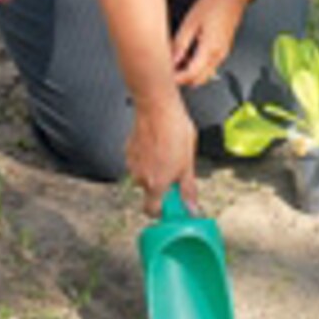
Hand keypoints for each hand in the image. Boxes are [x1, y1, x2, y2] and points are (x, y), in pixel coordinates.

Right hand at [125, 98, 197, 215]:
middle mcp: (140, 178)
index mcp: (155, 184)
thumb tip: (190, 206)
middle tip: (175, 170)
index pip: (151, 211)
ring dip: (154, 168)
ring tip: (167, 152)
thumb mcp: (188, 163)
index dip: (161, 211)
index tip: (172, 204)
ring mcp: (132, 164)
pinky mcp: (128, 150)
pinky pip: (138, 161)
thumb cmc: (174, 132)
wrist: (157, 108)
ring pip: (144, 174)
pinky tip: (158, 144)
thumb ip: (187, 188)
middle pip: (150, 190)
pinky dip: (147, 157)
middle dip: (161, 183)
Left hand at [170, 0, 248, 88]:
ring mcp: (223, 54)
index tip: (165, 75)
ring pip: (205, 74)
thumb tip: (172, 60)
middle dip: (183, 79)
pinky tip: (188, 54)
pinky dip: (197, 65)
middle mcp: (218, 55)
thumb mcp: (190, 22)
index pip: (191, 74)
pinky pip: (210, 66)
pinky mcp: (223, 50)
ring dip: (190, 73)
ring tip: (177, 59)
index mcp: (210, 49)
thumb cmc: (214, 4)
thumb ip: (180, 45)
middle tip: (168, 69)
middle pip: (199, 79)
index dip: (177, 78)